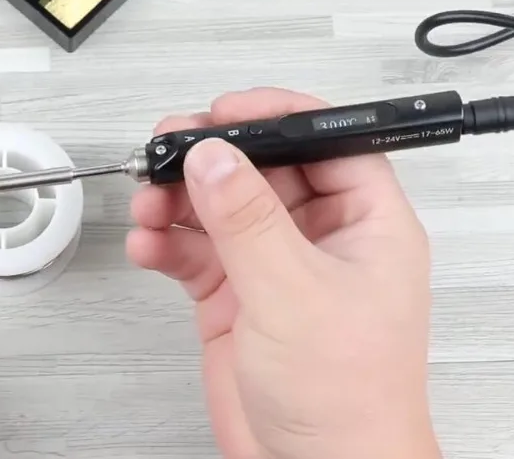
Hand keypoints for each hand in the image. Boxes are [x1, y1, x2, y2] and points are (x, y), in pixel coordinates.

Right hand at [128, 87, 439, 458]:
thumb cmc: (346, 400)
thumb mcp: (293, 292)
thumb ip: (247, 219)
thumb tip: (214, 158)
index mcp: (364, 225)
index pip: (325, 144)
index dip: (276, 119)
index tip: (224, 113)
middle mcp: (319, 241)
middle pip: (261, 172)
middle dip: (210, 160)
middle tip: (167, 149)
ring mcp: (274, 269)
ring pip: (219, 210)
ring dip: (179, 202)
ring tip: (148, 203)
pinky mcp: (235, 298)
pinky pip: (194, 253)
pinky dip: (166, 246)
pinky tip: (148, 246)